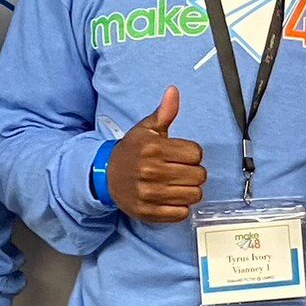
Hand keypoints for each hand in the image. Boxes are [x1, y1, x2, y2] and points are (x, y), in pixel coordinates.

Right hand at [109, 87, 207, 221]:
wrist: (107, 175)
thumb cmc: (132, 151)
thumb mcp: (146, 129)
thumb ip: (164, 112)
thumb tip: (173, 91)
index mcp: (153, 148)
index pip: (196, 153)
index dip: (192, 154)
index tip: (182, 155)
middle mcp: (150, 171)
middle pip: (199, 175)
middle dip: (194, 172)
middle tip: (181, 170)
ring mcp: (148, 194)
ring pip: (194, 195)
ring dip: (190, 190)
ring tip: (177, 184)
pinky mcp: (148, 212)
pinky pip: (181, 214)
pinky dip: (181, 207)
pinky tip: (171, 198)